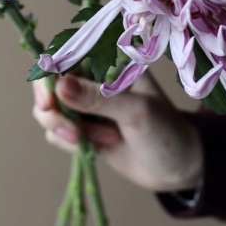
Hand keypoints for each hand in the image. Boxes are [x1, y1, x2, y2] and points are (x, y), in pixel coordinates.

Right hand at [32, 72, 203, 192]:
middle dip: (53, 108)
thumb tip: (59, 86)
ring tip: (93, 141)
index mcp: (109, 62)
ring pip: (50, 109)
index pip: (67, 56)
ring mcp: (85, 105)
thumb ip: (97, 98)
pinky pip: (56, 131)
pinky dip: (68, 142)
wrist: (177, 169)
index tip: (48, 100)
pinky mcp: (82, 128)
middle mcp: (93, 79)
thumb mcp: (135, 111)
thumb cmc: (165, 131)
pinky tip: (96, 148)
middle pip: (50, 84)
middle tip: (69, 131)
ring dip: (64, 128)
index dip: (50, 75)